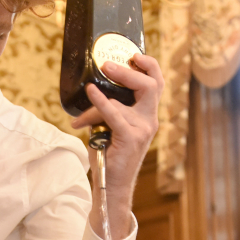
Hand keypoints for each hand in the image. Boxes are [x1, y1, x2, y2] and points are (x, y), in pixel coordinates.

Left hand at [71, 54, 162, 239]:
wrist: (113, 185)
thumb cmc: (110, 156)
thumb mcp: (110, 128)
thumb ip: (107, 110)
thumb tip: (91, 90)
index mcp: (148, 115)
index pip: (157, 84)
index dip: (150, 66)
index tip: (135, 54)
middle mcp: (149, 120)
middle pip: (151, 84)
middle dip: (129, 71)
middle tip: (107, 64)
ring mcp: (142, 129)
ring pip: (121, 102)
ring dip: (97, 104)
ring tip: (83, 107)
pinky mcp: (131, 137)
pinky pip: (115, 114)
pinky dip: (101, 102)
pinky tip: (91, 92)